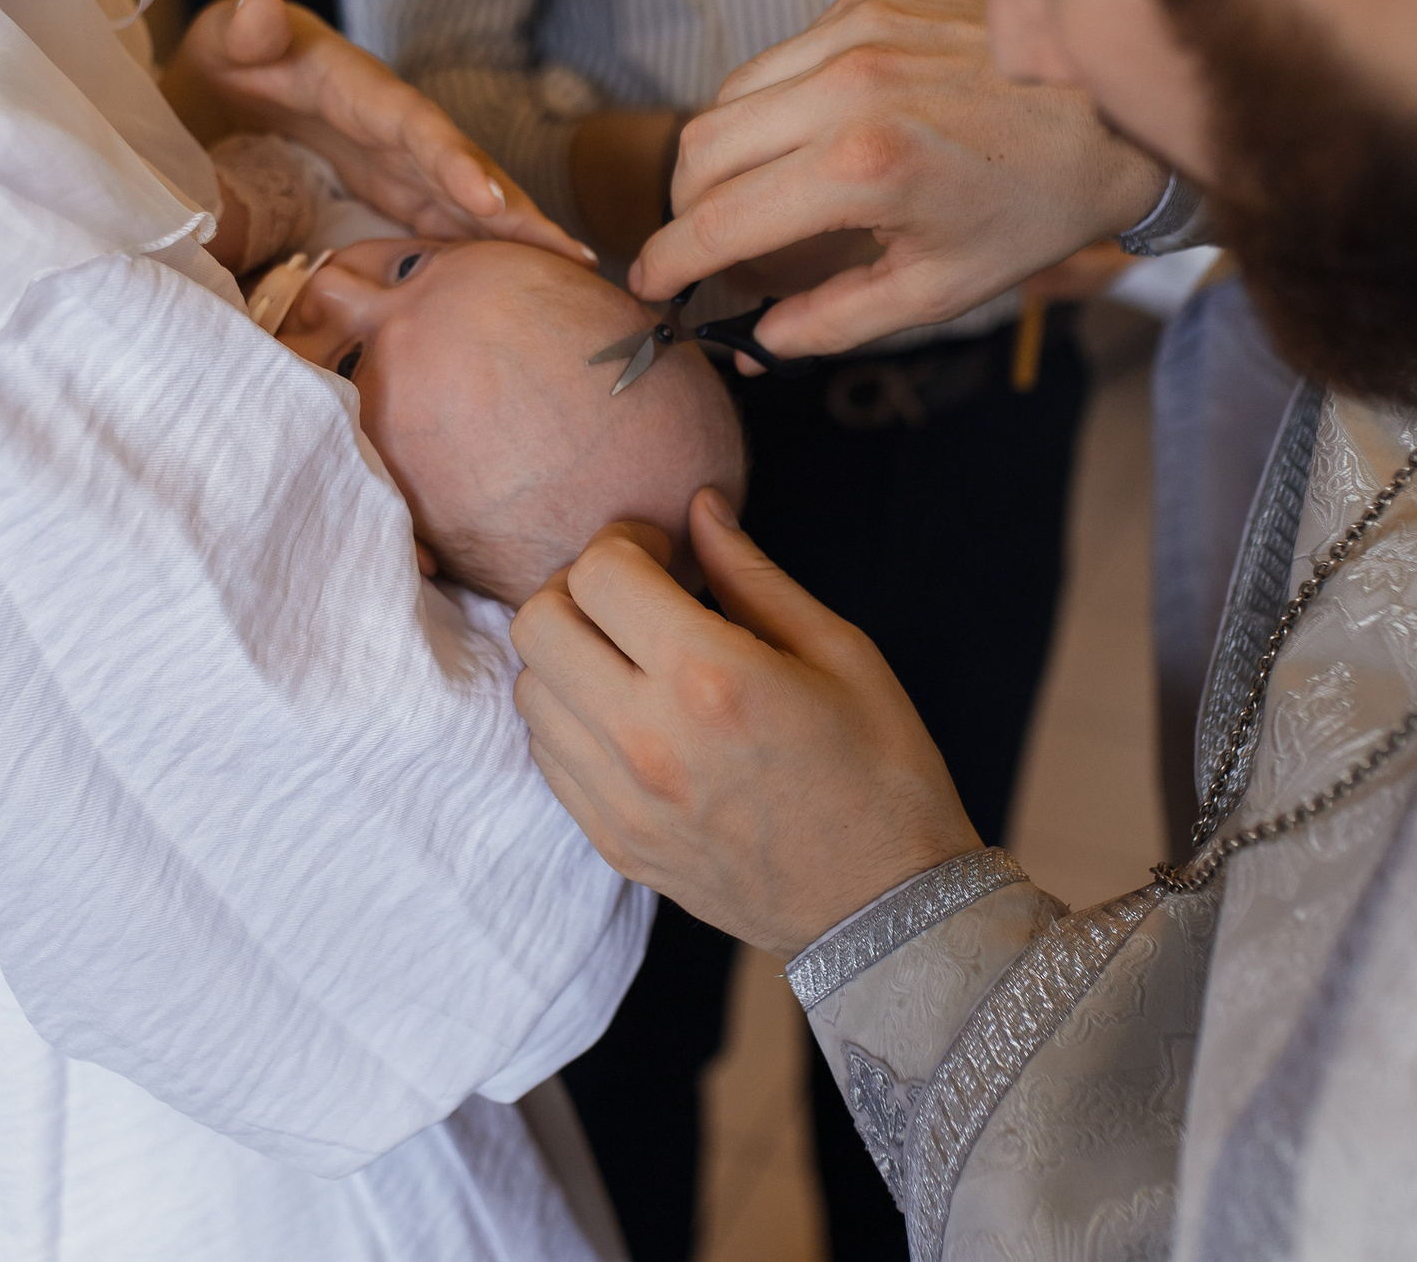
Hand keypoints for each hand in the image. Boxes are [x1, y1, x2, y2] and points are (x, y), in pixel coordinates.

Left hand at [163, 0, 592, 261]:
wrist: (230, 79)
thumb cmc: (229, 59)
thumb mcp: (223, 40)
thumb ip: (242, 32)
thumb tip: (258, 8)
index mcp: (359, 92)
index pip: (414, 127)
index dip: (453, 161)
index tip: (489, 200)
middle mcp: (396, 129)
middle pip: (466, 170)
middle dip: (517, 212)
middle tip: (568, 255)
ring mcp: (402, 163)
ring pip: (469, 202)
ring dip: (517, 236)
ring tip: (572, 273)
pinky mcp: (396, 190)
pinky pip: (444, 223)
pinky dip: (483, 251)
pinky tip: (520, 285)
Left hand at [510, 491, 981, 959]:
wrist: (886, 910)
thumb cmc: (881, 770)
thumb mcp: (839, 651)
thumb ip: (751, 574)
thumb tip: (698, 507)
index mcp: (710, 677)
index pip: (598, 572)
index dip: (625, 541)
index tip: (662, 551)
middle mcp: (648, 739)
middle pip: (538, 625)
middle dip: (578, 589)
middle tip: (634, 596)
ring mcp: (622, 801)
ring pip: (530, 691)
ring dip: (568, 657)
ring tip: (631, 658)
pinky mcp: (614, 843)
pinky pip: (548, 757)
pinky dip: (571, 719)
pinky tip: (627, 715)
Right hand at [630, 0, 1168, 363]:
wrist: (1113, 116)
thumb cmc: (1032, 210)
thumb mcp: (936, 292)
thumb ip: (830, 323)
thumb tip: (753, 342)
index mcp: (862, 169)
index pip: (718, 221)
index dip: (668, 262)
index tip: (650, 286)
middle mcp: (848, 87)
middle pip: (700, 148)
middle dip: (685, 209)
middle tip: (707, 248)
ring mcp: (856, 28)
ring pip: (730, 95)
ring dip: (726, 154)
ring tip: (767, 197)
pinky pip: (784, 55)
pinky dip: (781, 102)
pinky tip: (825, 133)